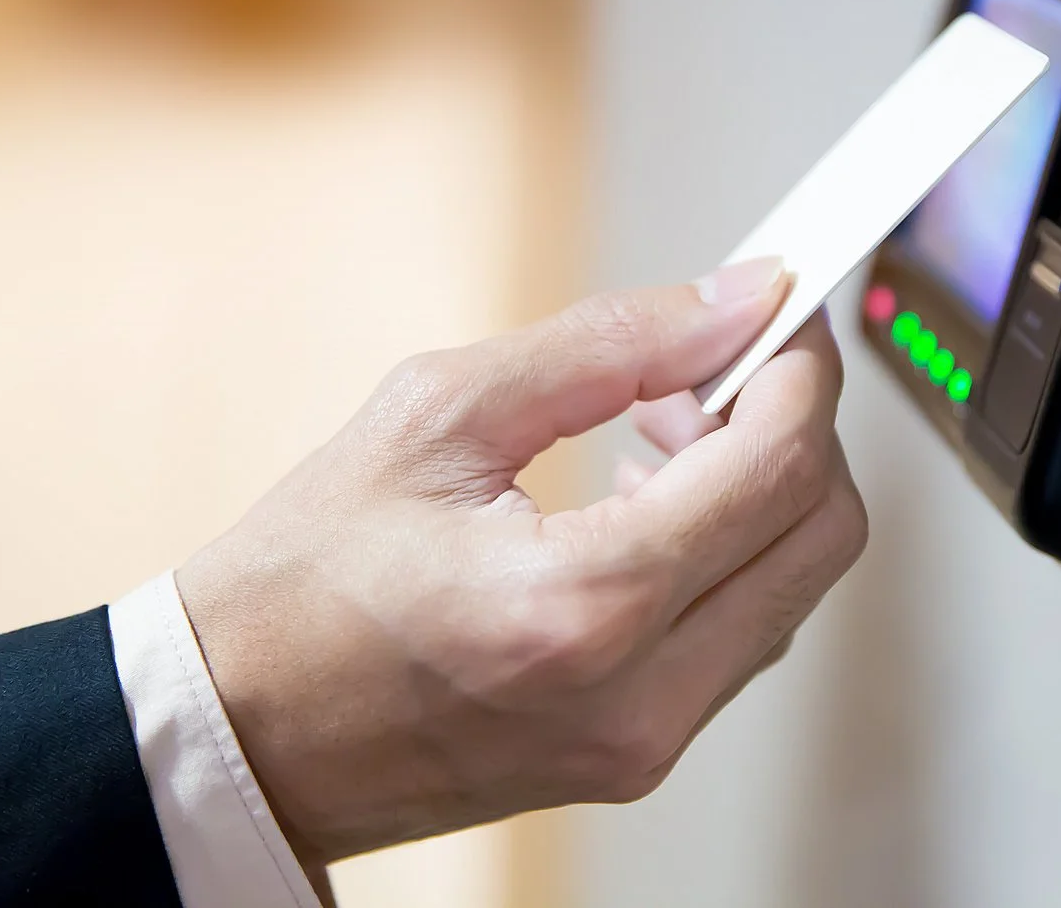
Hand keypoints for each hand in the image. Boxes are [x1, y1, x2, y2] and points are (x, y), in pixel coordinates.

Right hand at [175, 258, 866, 870]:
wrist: (239, 734)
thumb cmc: (299, 586)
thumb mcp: (436, 414)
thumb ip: (609, 345)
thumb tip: (733, 302)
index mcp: (583, 604)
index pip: (780, 464)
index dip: (798, 365)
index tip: (777, 309)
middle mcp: (638, 695)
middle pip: (822, 533)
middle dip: (792, 424)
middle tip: (712, 365)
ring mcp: (644, 744)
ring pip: (793, 587)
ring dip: (759, 489)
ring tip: (657, 432)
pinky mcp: (635, 758)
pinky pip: (740, 636)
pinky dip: (726, 554)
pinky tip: (642, 507)